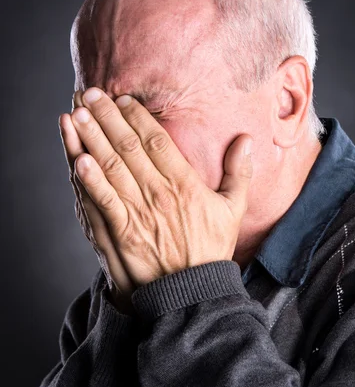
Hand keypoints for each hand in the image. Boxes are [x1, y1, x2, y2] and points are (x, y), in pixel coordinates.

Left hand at [60, 87, 252, 299]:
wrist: (192, 293)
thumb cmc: (211, 250)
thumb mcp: (233, 210)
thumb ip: (239, 173)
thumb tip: (246, 139)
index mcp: (185, 185)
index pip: (156, 141)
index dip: (136, 117)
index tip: (122, 99)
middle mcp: (159, 194)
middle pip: (127, 147)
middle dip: (106, 117)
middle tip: (90, 93)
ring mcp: (137, 214)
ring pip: (110, 168)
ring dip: (90, 139)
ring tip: (75, 114)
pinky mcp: (120, 233)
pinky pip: (101, 201)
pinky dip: (88, 179)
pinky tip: (76, 158)